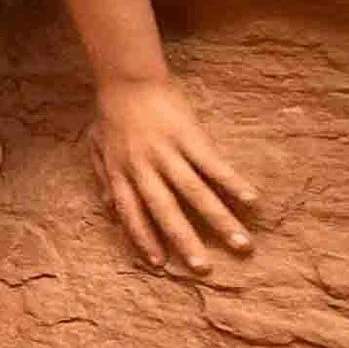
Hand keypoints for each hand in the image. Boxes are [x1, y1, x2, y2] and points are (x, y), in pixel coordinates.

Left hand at [89, 77, 257, 273]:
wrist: (128, 78)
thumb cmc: (111, 113)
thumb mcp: (97, 146)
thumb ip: (103, 177)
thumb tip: (108, 209)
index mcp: (121, 173)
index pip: (132, 214)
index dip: (144, 239)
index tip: (160, 263)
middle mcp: (144, 168)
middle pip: (166, 210)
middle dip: (185, 241)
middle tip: (205, 269)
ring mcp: (167, 152)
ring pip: (194, 192)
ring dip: (219, 220)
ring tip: (241, 243)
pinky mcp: (189, 136)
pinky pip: (213, 164)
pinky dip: (232, 182)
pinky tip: (251, 200)